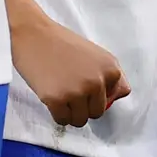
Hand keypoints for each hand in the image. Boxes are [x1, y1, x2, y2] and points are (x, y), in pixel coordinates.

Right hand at [12, 12, 128, 127]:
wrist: (33, 35)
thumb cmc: (62, 44)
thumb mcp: (95, 54)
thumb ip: (109, 75)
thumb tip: (122, 94)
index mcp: (111, 68)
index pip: (112, 98)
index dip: (96, 94)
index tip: (84, 85)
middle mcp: (98, 81)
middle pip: (97, 113)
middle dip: (84, 107)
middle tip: (71, 92)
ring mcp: (78, 92)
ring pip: (81, 120)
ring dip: (71, 113)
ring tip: (62, 96)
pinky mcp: (57, 100)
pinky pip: (63, 121)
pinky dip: (58, 115)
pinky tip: (53, 100)